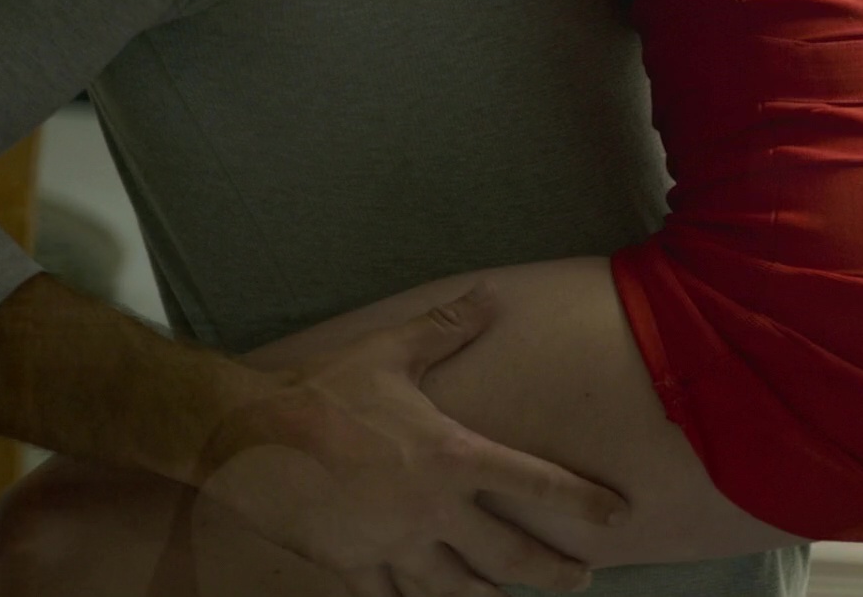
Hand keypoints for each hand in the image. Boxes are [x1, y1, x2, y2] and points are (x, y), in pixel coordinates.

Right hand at [194, 288, 626, 595]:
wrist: (245, 433)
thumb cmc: (324, 389)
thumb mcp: (391, 351)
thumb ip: (447, 328)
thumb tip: (488, 296)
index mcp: (451, 457)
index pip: (536, 484)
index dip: (583, 502)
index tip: (618, 516)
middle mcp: (432, 510)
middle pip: (509, 555)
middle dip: (552, 570)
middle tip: (580, 577)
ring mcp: (393, 545)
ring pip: (457, 588)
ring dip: (491, 593)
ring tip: (512, 595)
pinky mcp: (353, 567)